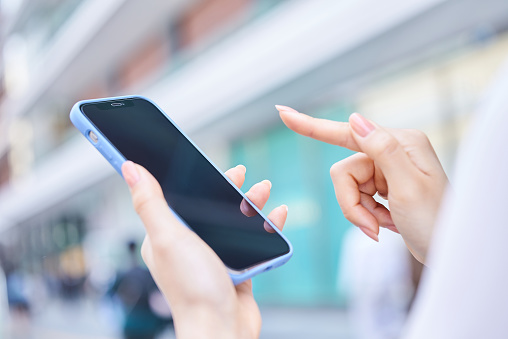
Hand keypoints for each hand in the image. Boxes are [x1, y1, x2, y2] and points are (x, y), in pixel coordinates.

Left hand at [121, 161, 287, 338]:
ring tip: (264, 190)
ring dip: (250, 203)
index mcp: (166, 236)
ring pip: (233, 221)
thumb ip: (150, 202)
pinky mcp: (237, 268)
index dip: (191, 178)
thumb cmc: (192, 288)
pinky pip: (252, 240)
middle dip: (227, 188)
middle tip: (241, 174)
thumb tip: (130, 167)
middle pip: (209, 207)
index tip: (206, 162)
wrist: (223, 329)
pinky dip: (266, 226)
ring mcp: (214, 257)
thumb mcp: (168, 238)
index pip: (177, 197)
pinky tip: (277, 214)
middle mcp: (189, 245)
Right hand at [277, 105, 447, 262]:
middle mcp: (392, 151)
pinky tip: (387, 225)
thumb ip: (382, 149)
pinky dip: (367, 216)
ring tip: (383, 226)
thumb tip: (355, 118)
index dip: (312, 125)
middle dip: (352, 203)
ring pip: (347, 188)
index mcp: (400, 143)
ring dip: (360, 213)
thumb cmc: (437, 222)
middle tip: (372, 225)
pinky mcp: (384, 187)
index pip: (347, 132)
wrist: (448, 252)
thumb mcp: (409, 187)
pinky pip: (357, 199)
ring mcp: (387, 170)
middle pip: (344, 172)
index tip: (283, 113)